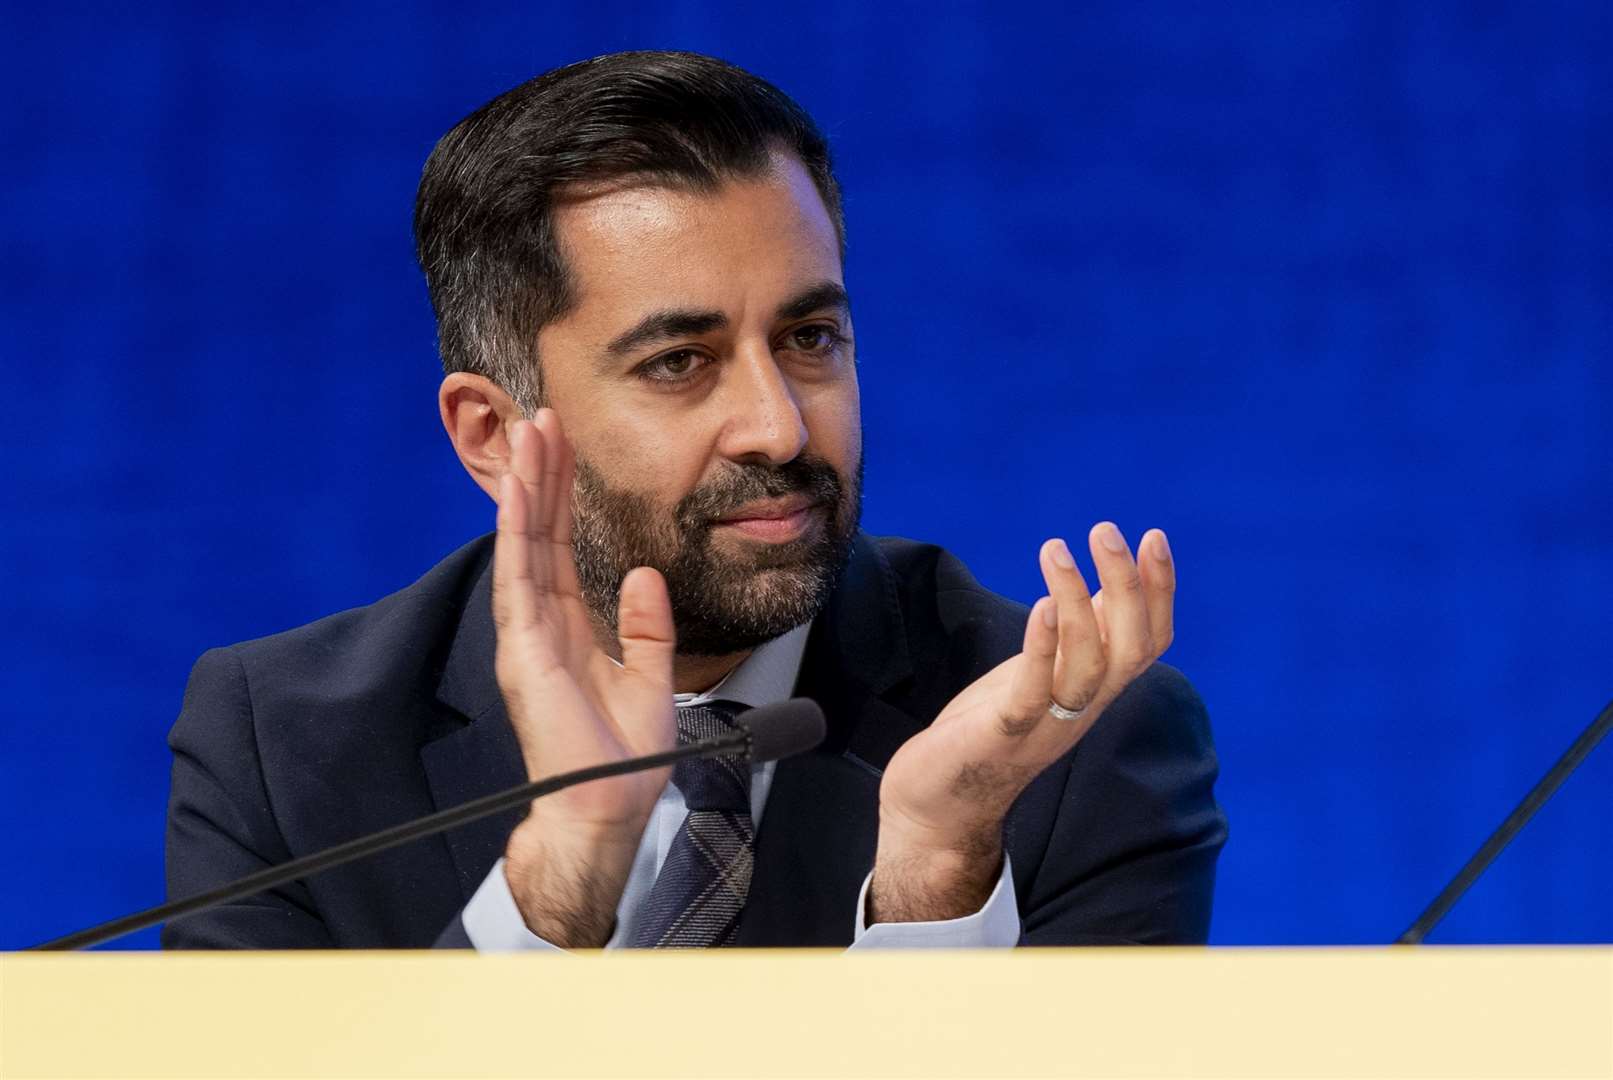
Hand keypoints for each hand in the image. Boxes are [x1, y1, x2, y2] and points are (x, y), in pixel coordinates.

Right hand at [491, 410, 676, 946]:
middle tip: (544, 418)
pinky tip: (523, 488)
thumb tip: (645, 576)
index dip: (565, 496)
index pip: (563, 547)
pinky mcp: (522, 648)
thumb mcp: (649, 677)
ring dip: (527, 485)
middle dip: (543, 474)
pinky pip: (519, 574)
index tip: (566, 448)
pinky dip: (519, 528)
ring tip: (531, 432)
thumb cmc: (622, 756)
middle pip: (540, 532)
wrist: (607, 807)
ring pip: (524, 542)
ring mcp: (526, 634)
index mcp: (567, 629)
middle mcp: (539, 624)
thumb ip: (646, 626)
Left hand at [869, 523, 1174, 922]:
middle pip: (1130, 649)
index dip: (1159, 591)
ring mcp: (1047, 724)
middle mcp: (1083, 708)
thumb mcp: (1045, 674)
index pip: (1149, 641)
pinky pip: (1034, 693)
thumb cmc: (993, 727)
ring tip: (1057, 549)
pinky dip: (1042, 649)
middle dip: (1129, 587)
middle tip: (1107, 530)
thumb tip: (1109, 586)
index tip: (1152, 536)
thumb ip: (1079, 637)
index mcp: (1095, 690)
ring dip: (1076, 603)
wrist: (940, 805)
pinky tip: (1039, 606)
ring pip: (1088, 666)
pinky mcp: (1004, 735)